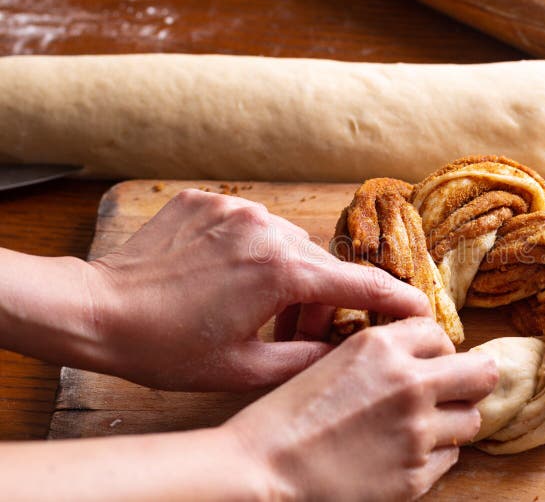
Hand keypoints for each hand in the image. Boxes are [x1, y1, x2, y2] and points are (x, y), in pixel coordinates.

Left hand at [87, 189, 430, 390]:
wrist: (97, 311)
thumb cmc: (166, 348)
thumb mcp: (243, 370)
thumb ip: (305, 361)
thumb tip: (342, 356)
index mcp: (279, 272)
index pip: (358, 284)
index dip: (395, 300)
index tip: (420, 309)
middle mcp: (265, 230)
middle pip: (318, 266)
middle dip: (318, 301)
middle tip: (295, 337)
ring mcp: (235, 210)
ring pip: (286, 244)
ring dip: (284, 277)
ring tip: (254, 311)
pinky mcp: (208, 202)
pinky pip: (251, 227)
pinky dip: (252, 254)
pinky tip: (223, 280)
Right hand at [226, 317, 498, 500]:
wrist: (263, 469)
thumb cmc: (287, 416)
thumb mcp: (333, 360)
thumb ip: (383, 355)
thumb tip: (424, 358)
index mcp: (382, 346)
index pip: (441, 335)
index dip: (437, 349)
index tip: (430, 362)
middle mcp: (408, 383)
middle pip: (481, 373)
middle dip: (472, 379)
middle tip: (458, 389)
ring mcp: (416, 432)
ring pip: (471, 420)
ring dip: (453, 420)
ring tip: (424, 426)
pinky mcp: (415, 475)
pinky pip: (450, 458)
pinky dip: (434, 454)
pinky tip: (404, 453)